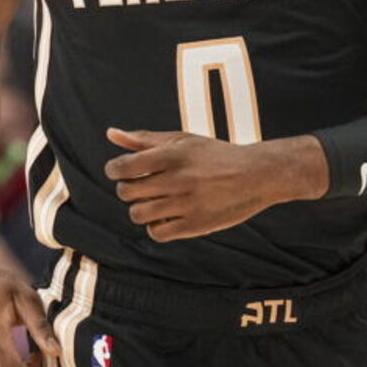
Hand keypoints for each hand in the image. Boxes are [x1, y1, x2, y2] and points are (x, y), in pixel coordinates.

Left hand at [104, 128, 324, 241]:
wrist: (255, 175)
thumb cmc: (214, 155)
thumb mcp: (182, 141)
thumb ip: (144, 139)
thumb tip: (111, 134)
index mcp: (171, 155)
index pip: (123, 167)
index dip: (114, 170)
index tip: (121, 172)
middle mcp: (177, 179)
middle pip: (127, 192)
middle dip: (128, 189)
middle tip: (141, 186)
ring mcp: (186, 204)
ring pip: (138, 214)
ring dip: (140, 208)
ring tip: (154, 201)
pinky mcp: (196, 225)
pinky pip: (157, 233)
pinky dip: (155, 226)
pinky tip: (166, 215)